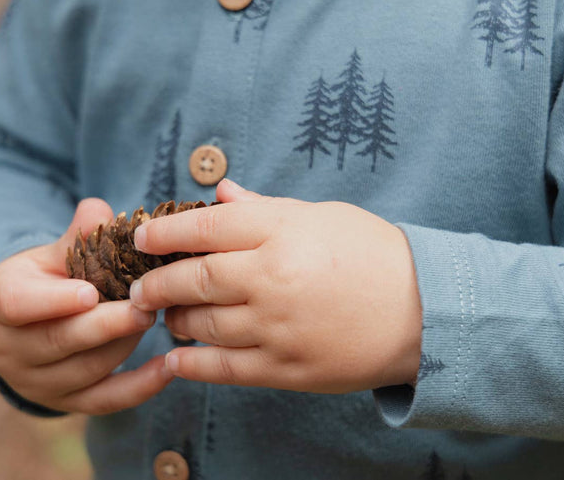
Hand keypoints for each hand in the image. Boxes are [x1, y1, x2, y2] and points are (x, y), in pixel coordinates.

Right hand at [0, 198, 173, 413]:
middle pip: (60, 341)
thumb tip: (99, 210)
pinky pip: (106, 401)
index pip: (19, 304)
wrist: (19, 327)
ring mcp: (39, 383)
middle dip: (106, 325)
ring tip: (155, 316)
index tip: (90, 293)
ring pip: (88, 369)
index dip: (54, 301)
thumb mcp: (47, 254)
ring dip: (125, 343)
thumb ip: (75, 236)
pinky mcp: (68, 403)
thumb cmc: (40, 279)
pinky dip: (140, 387)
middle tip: (143, 305)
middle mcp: (12, 349)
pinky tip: (169, 367)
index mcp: (1, 301)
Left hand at [129, 180, 421, 393]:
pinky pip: (225, 368)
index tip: (141, 236)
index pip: (205, 227)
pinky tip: (176, 358)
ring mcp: (278, 326)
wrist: (424, 310)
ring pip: (203, 324)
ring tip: (165, 314)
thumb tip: (221, 195)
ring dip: (174, 319)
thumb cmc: (371, 252)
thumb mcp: (320, 215)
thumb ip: (263, 208)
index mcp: (282, 232)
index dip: (164, 232)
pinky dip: (192, 364)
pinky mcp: (286, 368)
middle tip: (140, 285)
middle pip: (195, 278)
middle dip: (157, 281)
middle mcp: (273, 277)